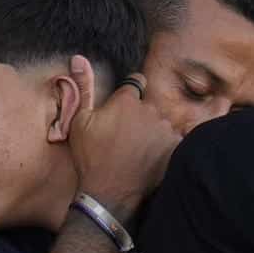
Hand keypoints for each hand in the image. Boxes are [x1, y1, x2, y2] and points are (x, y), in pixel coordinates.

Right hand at [68, 63, 180, 221]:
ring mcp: (164, 129)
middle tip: (128, 137)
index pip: (136, 82)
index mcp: (126, 100)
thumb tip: (79, 57)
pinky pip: (174, 140)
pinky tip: (153, 158)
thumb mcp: (79, 123)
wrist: (110, 194)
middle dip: (142, 116)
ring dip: (155, 132)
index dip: (131, 92)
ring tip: (140, 151)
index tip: (126, 106)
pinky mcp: (174, 148)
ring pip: (162, 123)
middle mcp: (149, 110)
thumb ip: (84, 88)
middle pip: (150, 105)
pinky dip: (167, 147)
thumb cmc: (91, 159)